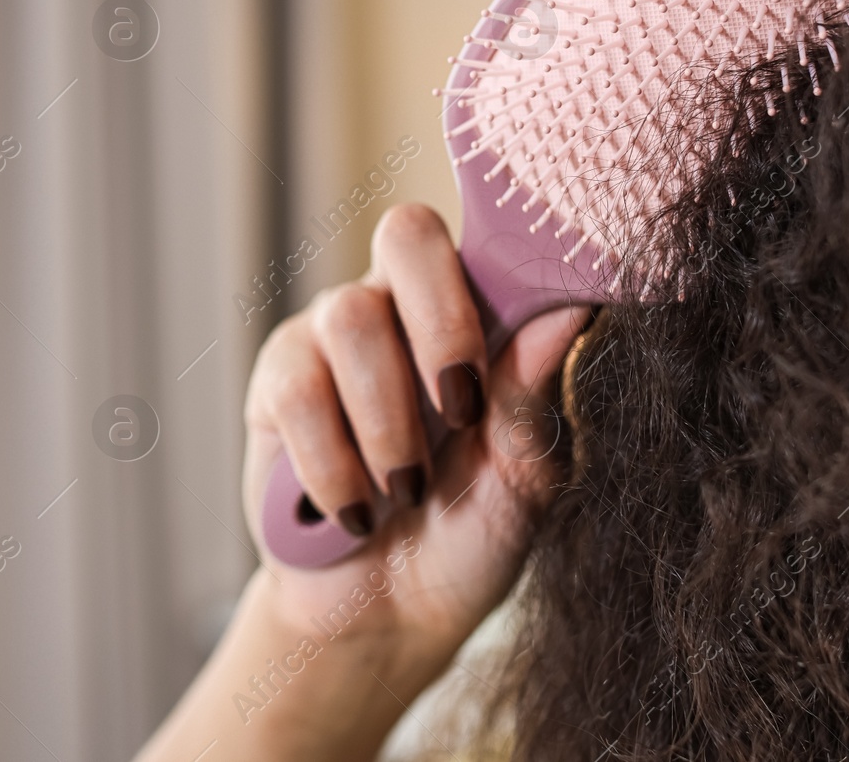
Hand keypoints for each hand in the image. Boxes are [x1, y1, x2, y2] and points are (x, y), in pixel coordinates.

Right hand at [133, 204, 586, 761]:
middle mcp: (397, 305)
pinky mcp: (277, 384)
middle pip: (406, 231)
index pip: (486, 233)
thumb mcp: (520, 481)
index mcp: (473, 313)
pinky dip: (334, 463)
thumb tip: (571, 312)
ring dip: (388, 418)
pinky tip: (356, 513)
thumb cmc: (467, 536)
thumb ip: (531, 398)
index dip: (507, 245)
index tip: (539, 307)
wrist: (386, 617)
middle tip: (463, 408)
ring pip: (351, 317)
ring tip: (407, 492)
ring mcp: (328, 337)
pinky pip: (298, 389)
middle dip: (441, 321)